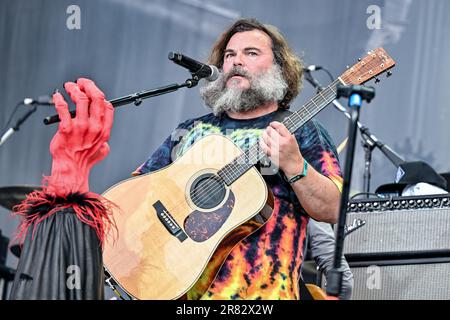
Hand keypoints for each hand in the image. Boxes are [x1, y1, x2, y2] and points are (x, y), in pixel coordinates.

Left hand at [46, 78, 113, 195]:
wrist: (71, 168)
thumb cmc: (85, 160)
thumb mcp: (103, 150)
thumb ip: (105, 141)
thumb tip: (104, 135)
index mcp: (104, 130)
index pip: (107, 106)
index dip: (100, 95)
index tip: (93, 91)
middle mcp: (94, 127)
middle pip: (96, 97)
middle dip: (88, 85)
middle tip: (81, 82)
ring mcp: (81, 127)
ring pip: (80, 98)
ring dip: (74, 88)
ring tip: (69, 86)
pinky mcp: (66, 128)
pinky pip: (62, 107)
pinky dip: (59, 98)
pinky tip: (57, 96)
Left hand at [259, 121, 303, 176]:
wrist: (294, 165)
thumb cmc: (293, 152)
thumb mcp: (293, 141)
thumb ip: (287, 133)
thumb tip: (278, 126)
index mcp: (289, 138)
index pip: (280, 126)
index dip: (274, 123)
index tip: (272, 124)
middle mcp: (282, 143)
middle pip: (271, 131)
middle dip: (268, 129)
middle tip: (268, 129)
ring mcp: (276, 149)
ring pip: (266, 138)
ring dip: (263, 135)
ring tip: (264, 134)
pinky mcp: (272, 155)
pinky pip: (263, 147)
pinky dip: (261, 142)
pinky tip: (262, 141)